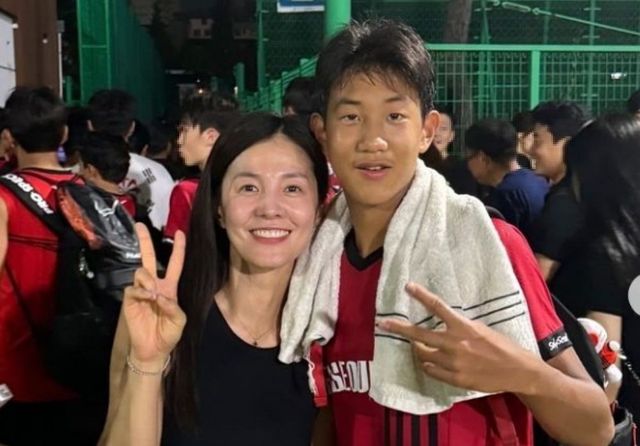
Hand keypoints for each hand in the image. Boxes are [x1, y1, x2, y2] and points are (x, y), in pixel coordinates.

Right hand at [123, 223, 186, 366]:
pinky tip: (146, 299)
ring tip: (152, 294)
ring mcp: (141, 291)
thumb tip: (159, 295)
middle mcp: (155, 285)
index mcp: (170, 288)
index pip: (175, 264)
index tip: (179, 233)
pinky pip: (133, 288)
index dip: (178, 249)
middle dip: (145, 241)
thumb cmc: (168, 334)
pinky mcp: (130, 300)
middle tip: (140, 225)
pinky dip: (141, 292)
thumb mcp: (179, 321)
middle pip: (149, 258)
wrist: (152, 350)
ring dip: (148, 279)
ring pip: (141, 271)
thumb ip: (174, 307)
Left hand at [378, 282, 538, 394]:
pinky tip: (428, 362)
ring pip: (423, 355)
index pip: (438, 307)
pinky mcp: (456, 379)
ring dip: (417, 350)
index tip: (408, 286)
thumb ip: (460, 327)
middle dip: (399, 328)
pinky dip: (427, 365)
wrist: (518, 371)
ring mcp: (454, 363)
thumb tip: (443, 324)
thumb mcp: (481, 329)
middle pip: (420, 334)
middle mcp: (455, 344)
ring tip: (415, 346)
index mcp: (463, 327)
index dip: (421, 295)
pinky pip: (432, 371)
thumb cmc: (501, 346)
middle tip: (383, 323)